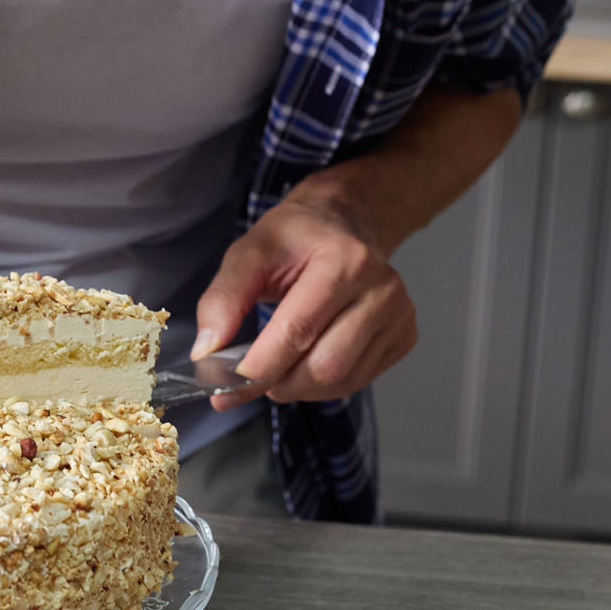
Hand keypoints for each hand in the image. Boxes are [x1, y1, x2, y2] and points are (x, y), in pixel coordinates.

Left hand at [192, 193, 416, 407]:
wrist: (344, 222)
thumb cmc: (295, 238)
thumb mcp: (249, 253)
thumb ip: (223, 299)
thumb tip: (206, 352)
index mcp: (344, 261)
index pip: (297, 332)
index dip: (258, 368)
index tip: (223, 386)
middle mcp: (382, 288)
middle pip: (324, 365)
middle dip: (277, 382)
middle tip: (248, 378)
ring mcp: (400, 315)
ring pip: (341, 380)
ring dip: (298, 387)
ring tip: (276, 367)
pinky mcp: (404, 336)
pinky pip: (358, 380)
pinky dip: (323, 384)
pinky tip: (306, 361)